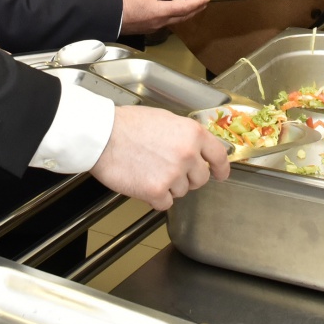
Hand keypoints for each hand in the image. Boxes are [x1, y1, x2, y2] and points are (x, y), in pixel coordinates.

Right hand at [90, 105, 229, 209]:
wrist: (102, 135)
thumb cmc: (127, 124)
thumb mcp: (165, 119)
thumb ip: (184, 136)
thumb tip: (195, 149)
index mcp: (192, 134)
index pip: (219, 156)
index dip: (221, 168)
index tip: (220, 174)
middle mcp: (188, 154)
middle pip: (200, 179)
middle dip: (188, 178)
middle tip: (169, 170)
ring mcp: (173, 174)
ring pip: (181, 192)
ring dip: (168, 186)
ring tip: (149, 170)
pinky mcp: (156, 191)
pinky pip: (165, 203)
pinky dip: (155, 198)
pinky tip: (143, 182)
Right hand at [119, 0, 208, 34]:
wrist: (108, 16)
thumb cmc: (124, 0)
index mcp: (161, 12)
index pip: (184, 8)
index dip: (197, 3)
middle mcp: (160, 22)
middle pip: (183, 17)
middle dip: (195, 10)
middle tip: (204, 3)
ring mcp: (154, 27)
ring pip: (175, 21)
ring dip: (186, 14)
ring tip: (192, 7)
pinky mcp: (148, 28)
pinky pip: (166, 23)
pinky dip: (175, 16)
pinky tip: (174, 12)